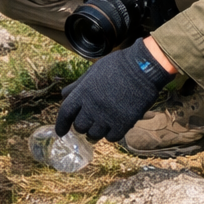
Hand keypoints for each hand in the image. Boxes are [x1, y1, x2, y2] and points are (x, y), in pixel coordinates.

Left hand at [55, 38, 169, 143]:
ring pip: (94, 135)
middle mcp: (92, 106)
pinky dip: (111, 134)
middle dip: (82, 125)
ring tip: (101, 125)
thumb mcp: (93, 71)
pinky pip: (111, 138)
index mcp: (83, 92)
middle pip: (79, 126)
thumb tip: (64, 95)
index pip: (65, 113)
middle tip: (88, 121)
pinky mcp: (123, 123)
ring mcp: (107, 116)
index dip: (61, 124)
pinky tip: (114, 126)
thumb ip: (78, 85)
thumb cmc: (117, 66)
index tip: (60, 132)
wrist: (142, 68)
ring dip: (95, 131)